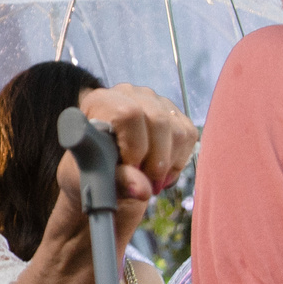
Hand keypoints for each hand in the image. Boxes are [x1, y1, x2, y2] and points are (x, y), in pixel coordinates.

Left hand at [55, 83, 196, 242]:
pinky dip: (178, 161)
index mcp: (101, 102)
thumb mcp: (96, 178)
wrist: (105, 170)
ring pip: (178, 131)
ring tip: (150, 180)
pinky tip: (161, 172)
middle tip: (146, 182)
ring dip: (168, 164)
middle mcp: (129, 94)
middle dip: (156, 160)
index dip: (135, 147)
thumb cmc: (94, 170)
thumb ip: (118, 182)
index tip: (131, 169)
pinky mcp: (174, 114)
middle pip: (158, 121)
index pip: (128, 114)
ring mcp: (154, 101)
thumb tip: (142, 189)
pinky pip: (188, 136)